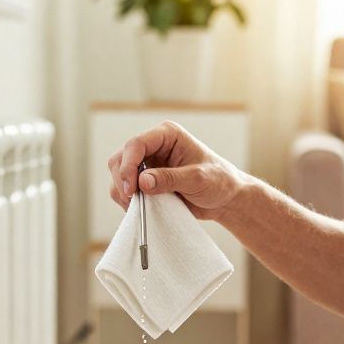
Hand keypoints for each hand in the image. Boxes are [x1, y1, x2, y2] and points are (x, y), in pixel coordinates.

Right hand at [107, 121, 249, 219]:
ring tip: (141, 207)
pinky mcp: (144, 181)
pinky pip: (124, 189)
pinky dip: (127, 201)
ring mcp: (147, 164)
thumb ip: (170, 179)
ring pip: (118, 175)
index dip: (128, 165)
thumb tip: (142, 181)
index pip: (136, 144)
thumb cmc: (218, 181)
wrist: (225, 199)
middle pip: (120, 158)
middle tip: (133, 201)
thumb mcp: (197, 179)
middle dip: (123, 180)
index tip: (131, 188)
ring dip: (123, 192)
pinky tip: (142, 209)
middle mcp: (153, 146)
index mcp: (167, 135)